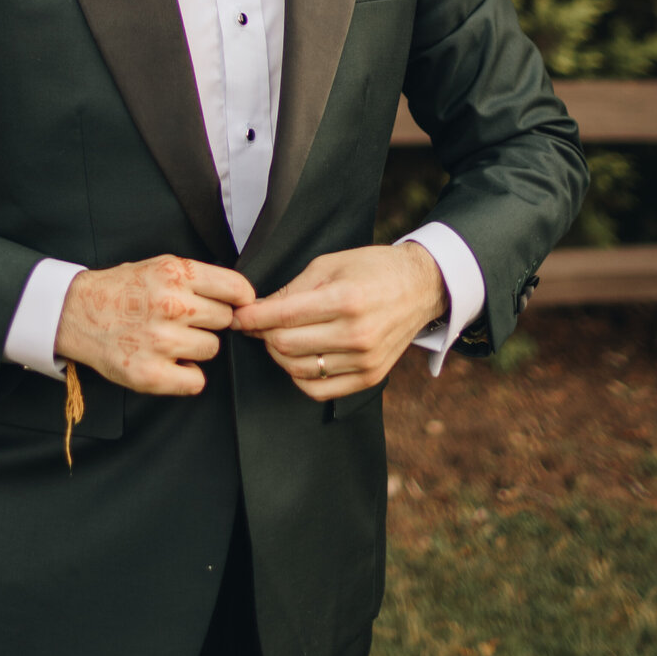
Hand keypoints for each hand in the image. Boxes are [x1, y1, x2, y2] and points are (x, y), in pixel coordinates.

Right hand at [55, 254, 255, 395]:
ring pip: (211, 348)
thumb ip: (197, 278)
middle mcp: (170, 305)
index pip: (235, 289)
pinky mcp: (151, 374)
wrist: (77, 313)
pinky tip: (170, 362)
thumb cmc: (122, 290)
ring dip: (196, 347)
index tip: (238, 304)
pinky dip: (186, 376)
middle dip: (210, 320)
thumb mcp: (159, 266)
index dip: (240, 298)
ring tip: (170, 338)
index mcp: (175, 274)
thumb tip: (239, 295)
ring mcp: (161, 341)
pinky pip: (196, 381)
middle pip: (224, 319)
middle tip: (186, 320)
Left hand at [230, 243, 446, 401]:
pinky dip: (299, 377)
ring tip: (277, 338)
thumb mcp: (330, 265)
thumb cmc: (373, 269)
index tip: (236, 315)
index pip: (282, 316)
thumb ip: (292, 289)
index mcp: (345, 300)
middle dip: (262, 334)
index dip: (251, 317)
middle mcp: (356, 334)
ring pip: (298, 370)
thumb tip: (257, 308)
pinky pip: (319, 390)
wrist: (420, 288)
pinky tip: (298, 359)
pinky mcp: (370, 377)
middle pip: (285, 345)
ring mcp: (364, 360)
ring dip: (278, 355)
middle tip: (257, 323)